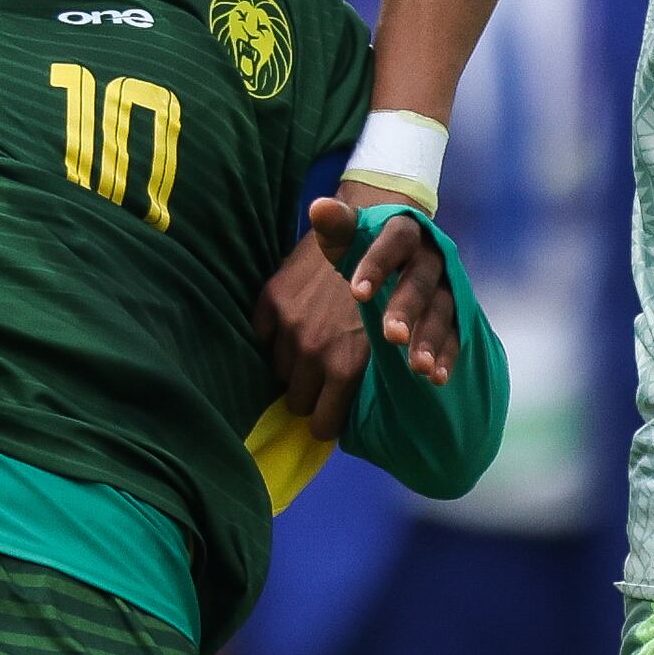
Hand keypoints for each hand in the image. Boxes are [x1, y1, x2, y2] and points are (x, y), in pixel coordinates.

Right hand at [251, 232, 370, 436]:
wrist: (370, 228)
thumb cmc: (391, 291)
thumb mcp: (386, 341)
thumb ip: (361, 382)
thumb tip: (340, 419)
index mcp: (344, 366)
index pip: (322, 425)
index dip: (328, 421)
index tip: (334, 410)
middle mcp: (313, 350)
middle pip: (298, 403)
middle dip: (312, 396)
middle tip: (325, 379)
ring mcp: (288, 325)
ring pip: (278, 372)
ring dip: (294, 367)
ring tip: (313, 349)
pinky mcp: (271, 300)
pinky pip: (262, 339)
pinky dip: (275, 338)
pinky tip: (294, 326)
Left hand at [319, 197, 459, 386]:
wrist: (401, 249)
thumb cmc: (367, 246)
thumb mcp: (349, 233)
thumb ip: (337, 225)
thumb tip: (319, 208)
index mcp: (404, 232)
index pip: (395, 240)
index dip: (379, 264)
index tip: (357, 293)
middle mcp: (431, 257)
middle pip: (422, 281)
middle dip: (408, 308)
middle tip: (391, 336)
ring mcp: (447, 286)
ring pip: (443, 310)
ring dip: (432, 338)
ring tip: (418, 367)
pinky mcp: (456, 312)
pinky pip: (457, 334)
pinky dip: (449, 355)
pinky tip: (437, 378)